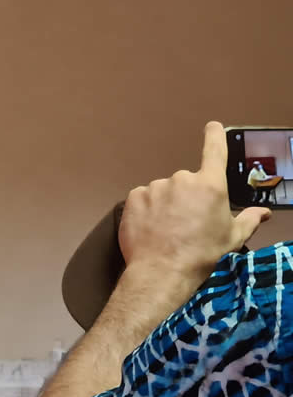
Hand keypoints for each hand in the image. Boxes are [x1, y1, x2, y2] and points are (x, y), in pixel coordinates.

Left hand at [119, 122, 269, 282]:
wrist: (162, 270)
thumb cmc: (201, 254)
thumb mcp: (231, 237)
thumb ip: (248, 220)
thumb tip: (263, 212)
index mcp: (210, 185)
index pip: (214, 152)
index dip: (214, 136)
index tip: (212, 126)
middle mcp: (182, 179)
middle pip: (185, 183)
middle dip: (186, 198)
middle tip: (186, 223)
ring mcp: (155, 187)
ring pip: (162, 192)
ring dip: (164, 205)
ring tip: (167, 229)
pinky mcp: (133, 197)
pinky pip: (142, 199)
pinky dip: (145, 210)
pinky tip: (150, 228)